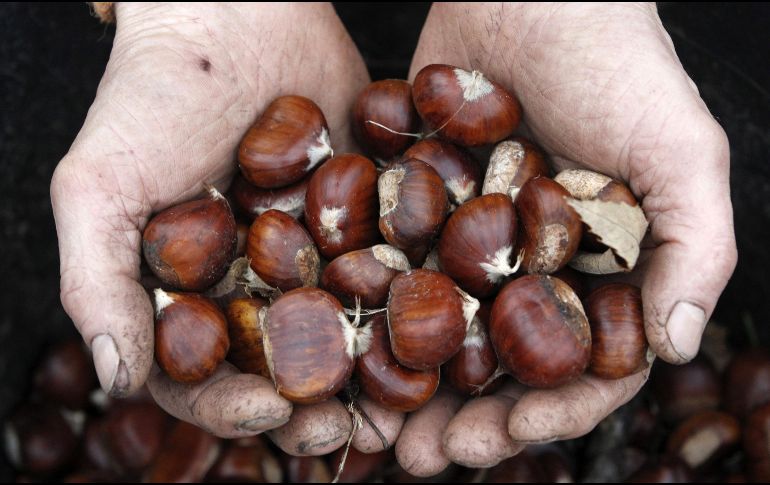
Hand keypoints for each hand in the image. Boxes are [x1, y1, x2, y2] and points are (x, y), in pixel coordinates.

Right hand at [49, 3, 401, 447]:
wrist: (233, 10)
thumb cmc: (150, 96)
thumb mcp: (98, 187)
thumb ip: (96, 281)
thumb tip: (112, 379)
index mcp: (194, 294)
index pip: (207, 375)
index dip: (232, 405)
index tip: (270, 412)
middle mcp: (258, 282)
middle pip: (286, 366)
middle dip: (314, 405)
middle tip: (346, 430)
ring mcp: (320, 250)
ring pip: (349, 329)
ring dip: (373, 372)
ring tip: (403, 400)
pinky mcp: (371, 212)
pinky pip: (396, 265)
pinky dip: (415, 299)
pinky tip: (443, 326)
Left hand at [396, 2, 736, 473]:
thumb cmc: (620, 63)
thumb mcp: (681, 154)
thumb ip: (696, 250)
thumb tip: (675, 347)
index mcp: (598, 270)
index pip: (578, 365)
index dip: (548, 413)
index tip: (509, 439)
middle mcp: (531, 264)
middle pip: (495, 364)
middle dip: (464, 416)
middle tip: (421, 458)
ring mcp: (469, 239)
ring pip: (435, 333)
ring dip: (407, 385)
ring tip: (373, 430)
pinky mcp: (417, 206)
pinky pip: (390, 272)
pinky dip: (368, 316)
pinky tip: (341, 352)